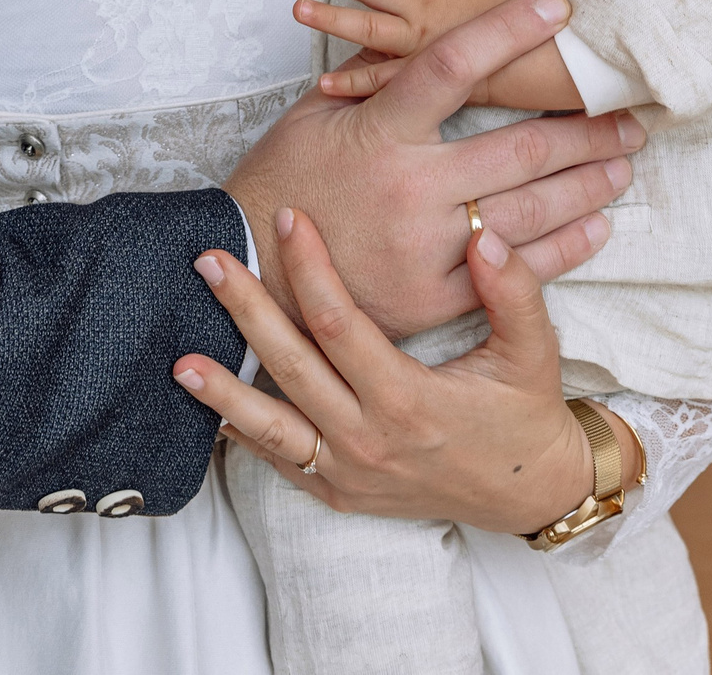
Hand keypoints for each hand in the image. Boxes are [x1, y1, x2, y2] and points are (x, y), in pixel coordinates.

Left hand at [173, 208, 641, 531]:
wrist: (532, 493)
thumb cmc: (526, 415)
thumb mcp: (534, 352)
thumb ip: (513, 291)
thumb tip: (482, 233)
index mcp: (410, 400)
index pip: (340, 324)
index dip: (309, 267)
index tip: (287, 219)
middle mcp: (370, 441)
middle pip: (290, 367)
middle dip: (246, 310)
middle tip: (209, 260)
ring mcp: (349, 473)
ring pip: (271, 427)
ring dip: (222, 391)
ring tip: (178, 358)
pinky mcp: (339, 493)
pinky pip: (280, 462)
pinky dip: (242, 434)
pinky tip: (209, 407)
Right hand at [222, 0, 640, 332]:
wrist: (251, 269)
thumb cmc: (283, 181)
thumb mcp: (315, 115)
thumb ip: (372, 79)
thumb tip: (417, 37)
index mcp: (382, 130)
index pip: (455, 65)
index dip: (509, 30)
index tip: (557, 7)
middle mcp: (411, 187)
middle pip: (520, 150)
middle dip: (584, 129)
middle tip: (629, 114)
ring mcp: (427, 247)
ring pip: (530, 211)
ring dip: (586, 184)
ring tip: (621, 164)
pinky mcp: (434, 298)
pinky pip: (515, 273)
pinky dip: (563, 248)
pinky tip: (594, 226)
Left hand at [296, 0, 580, 110]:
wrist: (552, 52)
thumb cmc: (526, 15)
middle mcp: (422, 6)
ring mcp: (421, 41)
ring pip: (366, 25)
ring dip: (330, 17)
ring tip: (299, 9)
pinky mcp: (427, 73)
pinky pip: (383, 79)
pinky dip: (353, 81)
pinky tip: (325, 82)